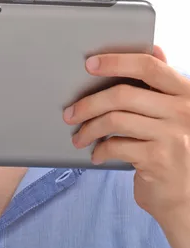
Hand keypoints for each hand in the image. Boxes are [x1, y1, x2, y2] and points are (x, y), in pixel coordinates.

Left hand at [63, 46, 189, 224]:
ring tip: (79, 135)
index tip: (90, 64)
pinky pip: (117, 145)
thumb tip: (156, 48)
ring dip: (89, 128)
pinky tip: (96, 153)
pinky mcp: (159, 159)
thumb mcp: (175, 113)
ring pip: (115, 119)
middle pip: (124, 94)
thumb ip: (164, 85)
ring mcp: (174, 136)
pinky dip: (100, 149)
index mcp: (186, 93)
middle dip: (89, 102)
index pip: (149, 66)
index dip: (116, 61)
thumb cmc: (173, 148)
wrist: (186, 199)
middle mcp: (184, 111)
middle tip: (70, 112)